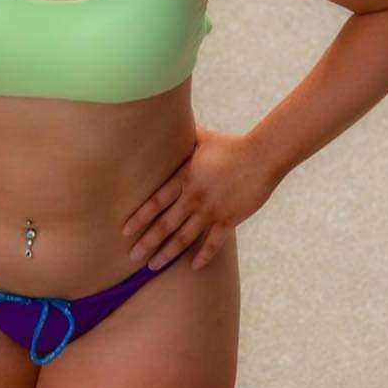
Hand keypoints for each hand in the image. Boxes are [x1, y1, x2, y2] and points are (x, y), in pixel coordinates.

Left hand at [122, 123, 277, 271]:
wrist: (262, 155)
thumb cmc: (231, 145)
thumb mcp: (203, 138)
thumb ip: (184, 137)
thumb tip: (169, 120)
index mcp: (185, 177)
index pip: (156, 201)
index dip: (140, 217)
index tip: (125, 231)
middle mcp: (195, 197)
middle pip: (166, 224)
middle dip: (147, 242)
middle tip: (131, 257)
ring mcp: (212, 211)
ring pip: (184, 238)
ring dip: (167, 253)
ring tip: (153, 266)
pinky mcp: (229, 219)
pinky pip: (213, 244)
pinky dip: (202, 256)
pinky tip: (192, 267)